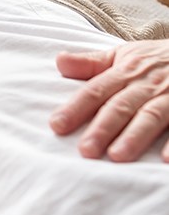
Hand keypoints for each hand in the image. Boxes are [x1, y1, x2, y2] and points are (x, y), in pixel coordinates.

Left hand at [49, 39, 168, 161]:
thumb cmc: (155, 60)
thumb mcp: (123, 54)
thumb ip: (90, 63)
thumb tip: (58, 61)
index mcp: (124, 72)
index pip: (96, 91)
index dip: (76, 108)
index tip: (56, 125)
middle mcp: (146, 84)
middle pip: (120, 106)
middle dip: (102, 128)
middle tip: (85, 150)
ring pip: (150, 116)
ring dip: (134, 136)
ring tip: (117, 156)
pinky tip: (163, 159)